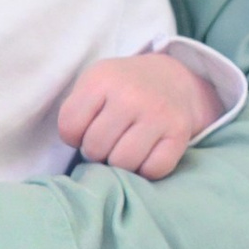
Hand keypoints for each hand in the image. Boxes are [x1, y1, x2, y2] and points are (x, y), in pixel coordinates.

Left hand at [58, 51, 218, 178]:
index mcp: (102, 79)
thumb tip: (76, 148)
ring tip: (124, 147)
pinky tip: (145, 153)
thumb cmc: (121, 88)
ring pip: (122, 162)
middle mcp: (131, 95)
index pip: (69, 127)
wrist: (169, 78)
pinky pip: (153, 170)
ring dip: (120, 163)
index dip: (74, 136)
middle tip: (109, 140)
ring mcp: (158, 113)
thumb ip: (75, 111)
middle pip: (95, 148)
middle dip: (97, 151)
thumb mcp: (92, 83)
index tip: (88, 129)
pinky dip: (146, 169)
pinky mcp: (179, 132)